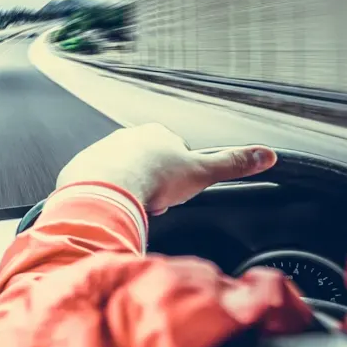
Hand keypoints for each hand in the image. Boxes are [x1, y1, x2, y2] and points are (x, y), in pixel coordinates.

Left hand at [56, 124, 276, 213]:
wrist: (106, 190)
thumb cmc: (152, 181)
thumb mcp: (201, 172)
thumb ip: (233, 164)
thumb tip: (266, 155)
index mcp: (155, 135)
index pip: (172, 153)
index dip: (176, 176)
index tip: (174, 191)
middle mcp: (125, 138)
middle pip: (145, 165)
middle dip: (150, 185)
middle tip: (153, 205)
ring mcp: (100, 153)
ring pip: (119, 175)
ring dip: (127, 192)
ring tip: (131, 210)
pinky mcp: (79, 171)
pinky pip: (93, 186)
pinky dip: (102, 199)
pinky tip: (110, 211)